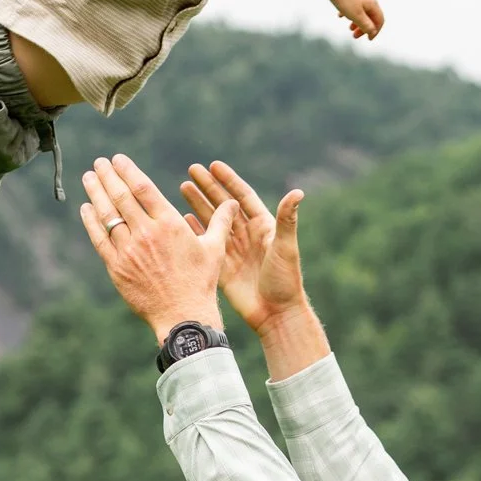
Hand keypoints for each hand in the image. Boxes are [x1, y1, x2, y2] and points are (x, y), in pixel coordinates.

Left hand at [80, 153, 234, 340]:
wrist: (182, 315)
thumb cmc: (201, 282)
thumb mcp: (214, 248)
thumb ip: (220, 221)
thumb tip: (232, 202)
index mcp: (169, 224)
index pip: (142, 188)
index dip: (128, 170)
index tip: (118, 159)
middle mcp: (146, 233)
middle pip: (121, 197)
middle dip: (108, 176)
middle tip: (99, 162)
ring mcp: (129, 250)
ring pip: (107, 215)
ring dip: (96, 193)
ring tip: (89, 177)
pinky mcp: (117, 267)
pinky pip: (99, 239)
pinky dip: (91, 221)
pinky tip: (86, 208)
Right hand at [180, 160, 306, 334]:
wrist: (275, 314)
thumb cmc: (285, 280)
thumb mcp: (285, 247)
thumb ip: (287, 220)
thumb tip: (298, 192)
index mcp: (263, 226)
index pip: (242, 196)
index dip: (228, 180)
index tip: (213, 165)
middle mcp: (247, 235)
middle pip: (224, 205)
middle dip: (208, 187)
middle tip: (191, 171)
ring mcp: (234, 250)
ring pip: (213, 221)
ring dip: (198, 204)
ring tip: (182, 187)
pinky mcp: (223, 266)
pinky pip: (207, 243)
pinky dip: (195, 230)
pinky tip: (181, 219)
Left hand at [331, 0, 383, 39]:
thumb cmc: (344, 0)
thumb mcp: (356, 16)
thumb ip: (366, 25)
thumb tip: (373, 32)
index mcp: (372, 4)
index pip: (380, 20)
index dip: (376, 31)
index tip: (369, 39)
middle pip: (370, 16)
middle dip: (364, 28)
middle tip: (354, 36)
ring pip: (361, 11)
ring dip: (356, 21)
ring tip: (349, 28)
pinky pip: (352, 5)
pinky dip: (349, 12)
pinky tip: (340, 16)